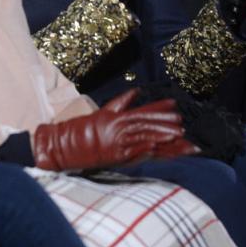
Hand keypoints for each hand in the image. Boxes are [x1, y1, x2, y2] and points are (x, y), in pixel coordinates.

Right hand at [33, 89, 198, 170]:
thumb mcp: (103, 112)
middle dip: (165, 122)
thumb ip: (121, 102)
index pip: (142, 110)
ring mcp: (117, 141)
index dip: (159, 108)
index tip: (174, 104)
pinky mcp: (114, 155)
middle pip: (146, 122)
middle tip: (181, 123)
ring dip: (162, 135)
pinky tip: (157, 146)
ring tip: (178, 135)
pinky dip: (145, 147)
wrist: (64, 143)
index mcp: (117, 116)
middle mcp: (119, 126)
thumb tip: (136, 91)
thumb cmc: (82, 129)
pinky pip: (132, 150)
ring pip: (143, 135)